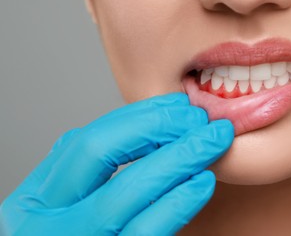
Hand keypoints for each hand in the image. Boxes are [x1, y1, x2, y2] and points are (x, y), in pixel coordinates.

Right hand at [0, 93, 233, 234]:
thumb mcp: (68, 203)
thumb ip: (89, 170)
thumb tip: (137, 128)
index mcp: (36, 198)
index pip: (88, 140)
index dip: (138, 117)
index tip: (179, 106)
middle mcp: (46, 220)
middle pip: (101, 152)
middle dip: (157, 126)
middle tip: (200, 118)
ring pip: (129, 189)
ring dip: (179, 156)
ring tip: (214, 140)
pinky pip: (148, 229)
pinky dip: (179, 201)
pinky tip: (203, 181)